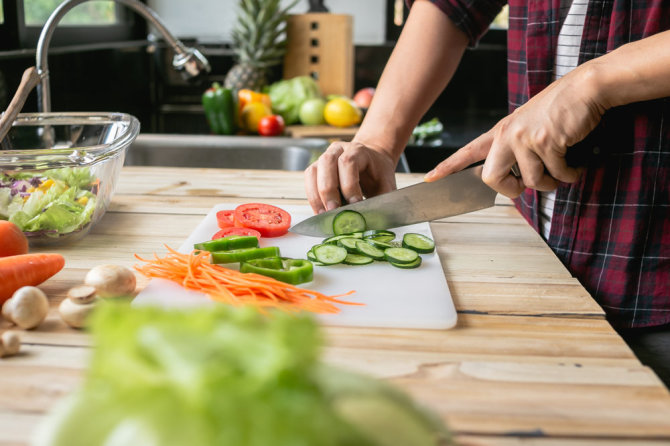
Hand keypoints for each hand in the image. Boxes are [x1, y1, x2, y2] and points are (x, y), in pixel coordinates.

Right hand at [304, 141, 397, 213]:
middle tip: (334, 212)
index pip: (348, 162)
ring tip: (323, 215)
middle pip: (327, 163)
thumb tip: (375, 219)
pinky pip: (308, 180)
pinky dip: (312, 197)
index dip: (349, 184)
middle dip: (329, 191)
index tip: (354, 204)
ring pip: (313, 171)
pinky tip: (319, 211)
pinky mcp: (317, 168)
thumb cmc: (378, 175)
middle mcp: (338, 150)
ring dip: (316, 195)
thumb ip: (382, 200)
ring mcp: (324, 157)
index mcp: (358, 151)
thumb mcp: (386, 185)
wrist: (371, 163)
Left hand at [425, 64, 605, 196]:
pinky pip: (557, 175)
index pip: (468, 151)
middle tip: (528, 186)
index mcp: (502, 131)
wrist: (586, 88)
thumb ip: (518, 149)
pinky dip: (571, 173)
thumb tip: (520, 181)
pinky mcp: (545, 141)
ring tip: (563, 163)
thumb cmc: (563, 109)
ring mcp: (524, 138)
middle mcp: (508, 134)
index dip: (449, 167)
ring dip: (553, 181)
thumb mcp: (531, 126)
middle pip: (490, 179)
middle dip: (511, 190)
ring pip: (531, 182)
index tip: (430, 178)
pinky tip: (576, 160)